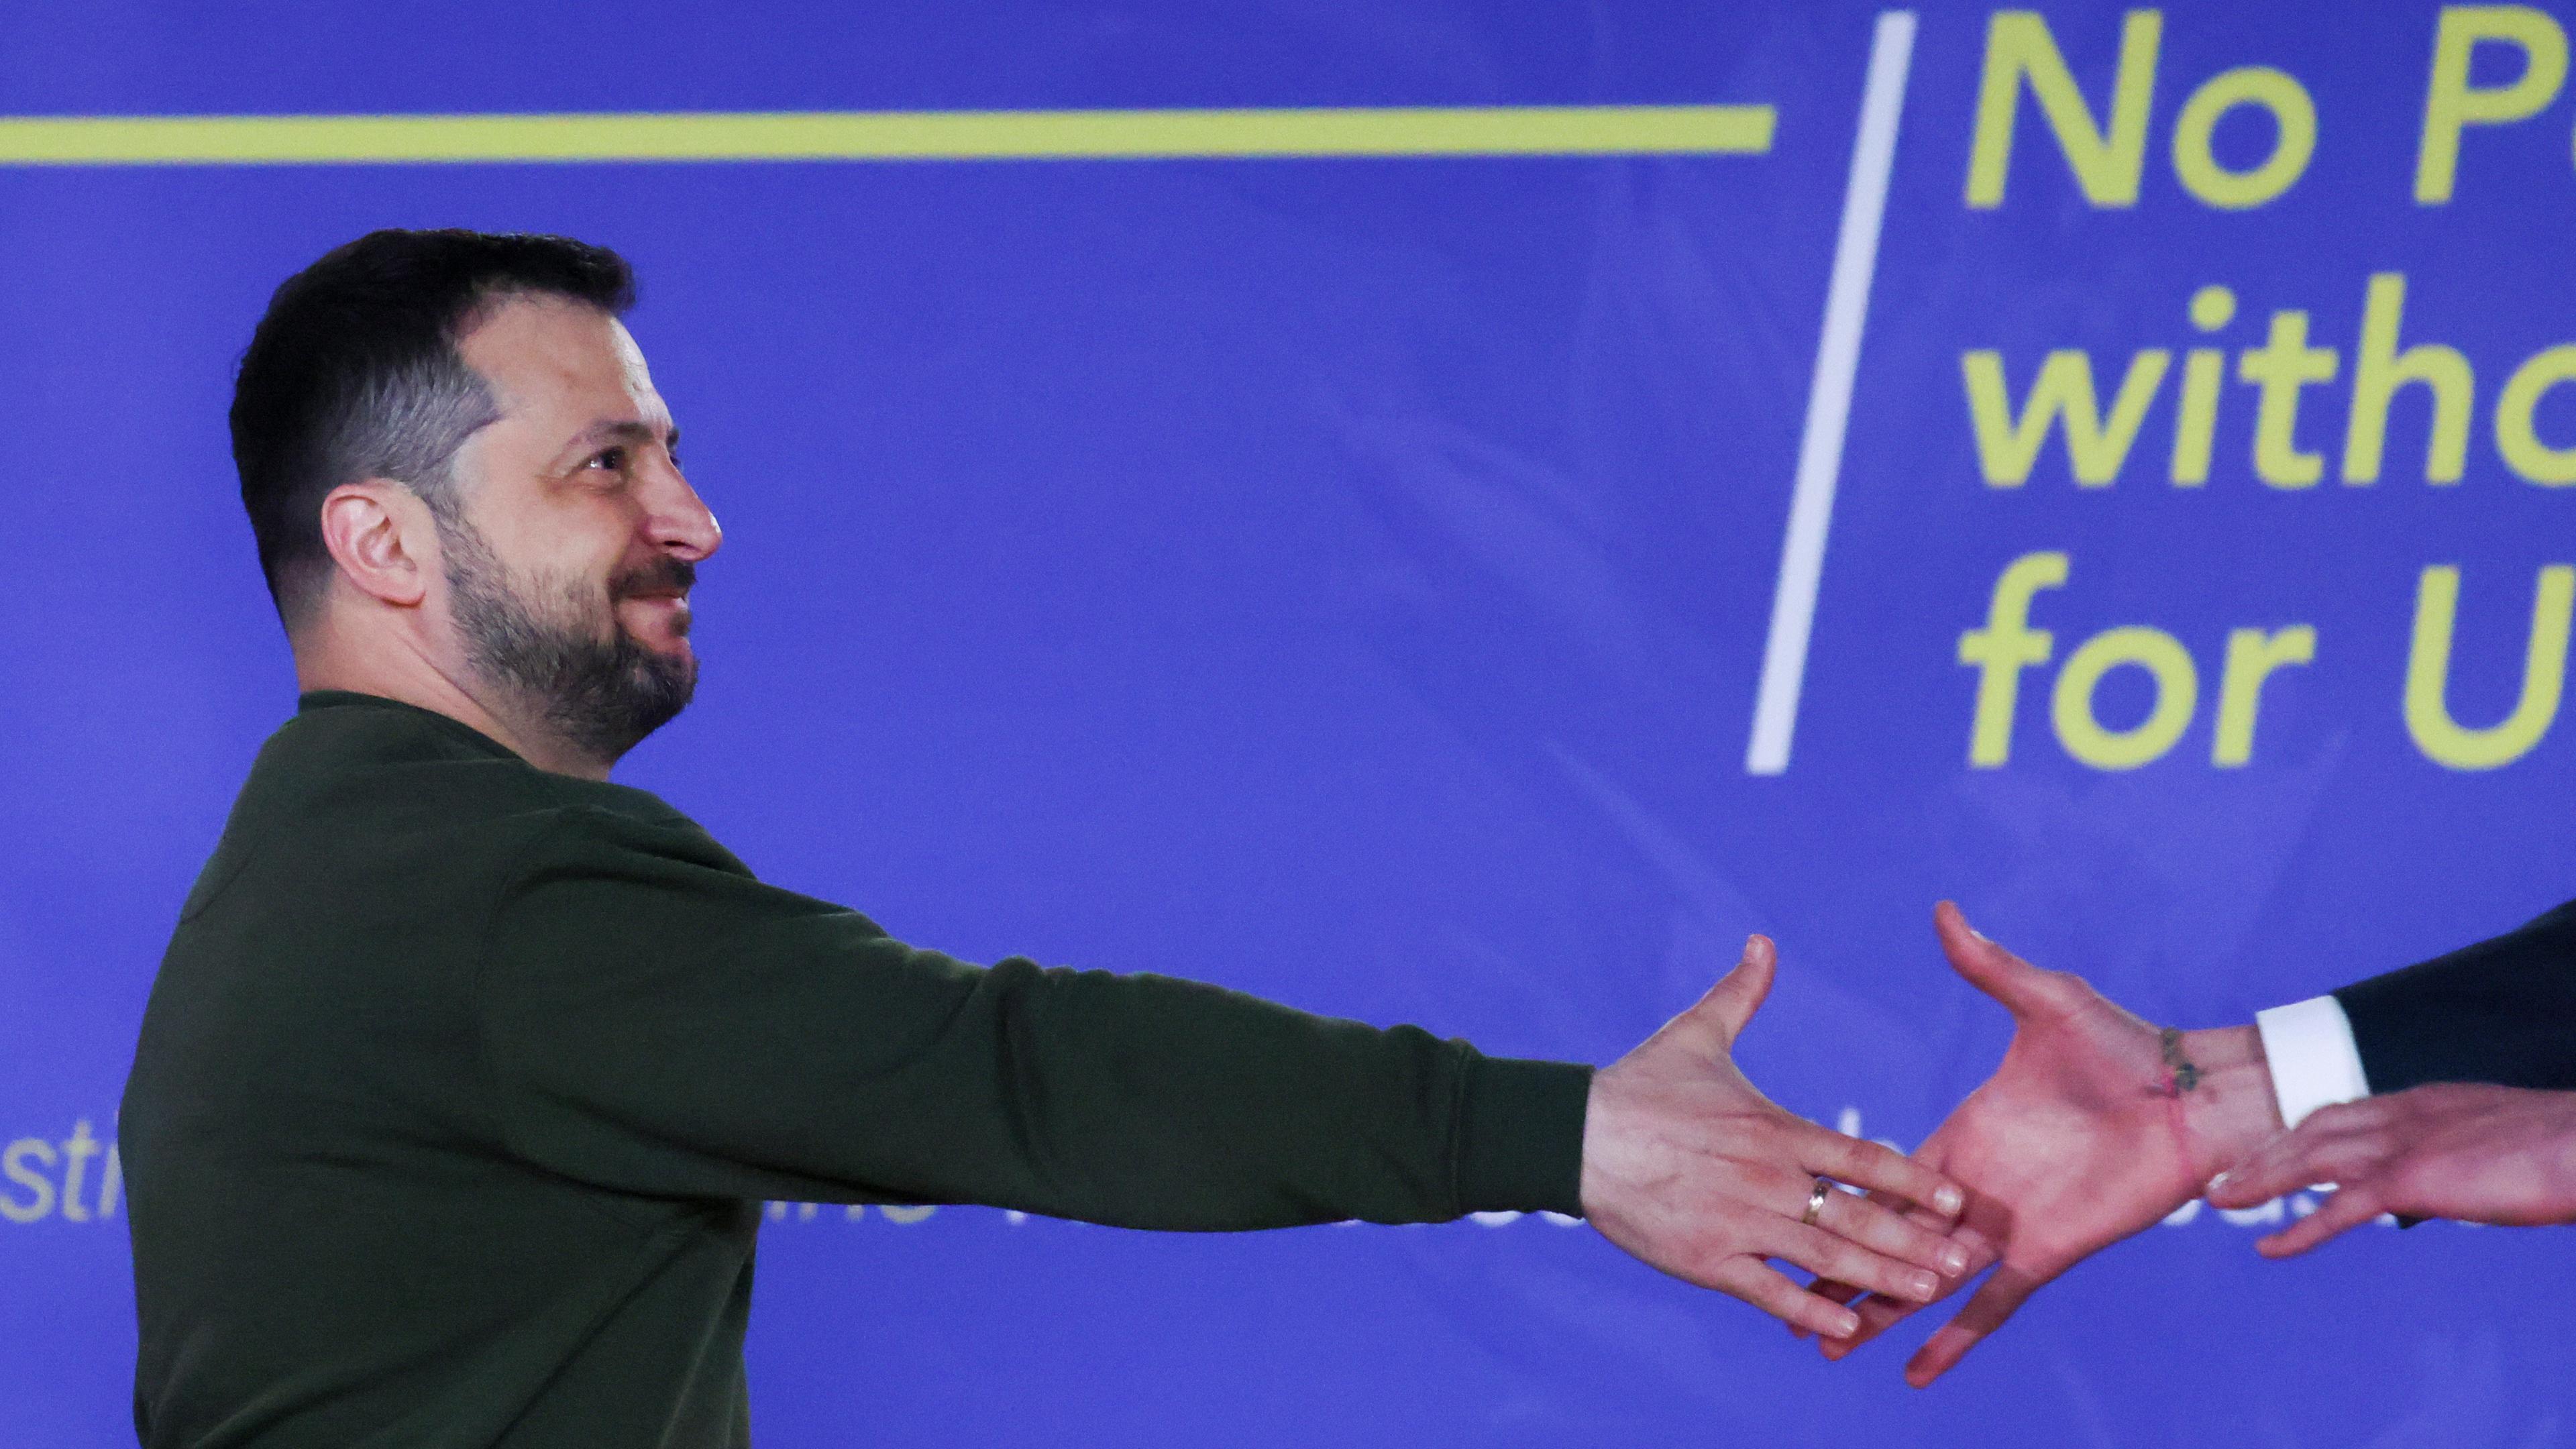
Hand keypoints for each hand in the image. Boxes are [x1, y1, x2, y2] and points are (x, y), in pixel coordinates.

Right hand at [1580, 934, 1972, 1337]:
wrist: (1575, 1136)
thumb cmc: (1638, 1085)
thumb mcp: (1696, 1034)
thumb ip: (1740, 994)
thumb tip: (1763, 941)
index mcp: (1774, 1130)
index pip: (1861, 1158)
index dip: (1912, 1179)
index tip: (1954, 1199)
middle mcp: (1767, 1180)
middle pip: (1857, 1216)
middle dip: (1916, 1242)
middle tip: (1966, 1262)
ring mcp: (1739, 1224)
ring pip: (1825, 1259)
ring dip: (1881, 1279)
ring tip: (1929, 1296)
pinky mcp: (1707, 1261)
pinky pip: (1769, 1293)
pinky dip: (1810, 1313)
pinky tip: (1848, 1330)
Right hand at [1810, 903, 2280, 1384]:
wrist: (2196, 1098)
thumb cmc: (2127, 1045)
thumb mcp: (2047, 1002)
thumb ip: (1989, 968)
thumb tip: (1945, 910)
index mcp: (1962, 1133)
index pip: (1883, 1174)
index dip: (1833, 1197)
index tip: (1779, 1213)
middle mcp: (1974, 1188)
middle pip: (1887, 1238)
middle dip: (1837, 1269)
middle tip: (1783, 1303)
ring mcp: (2006, 1226)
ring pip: (1923, 1281)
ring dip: (1875, 1313)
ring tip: (1823, 1349)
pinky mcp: (2045, 1253)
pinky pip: (1992, 1307)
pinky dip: (1955, 1341)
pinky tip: (1917, 1375)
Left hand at [2208, 1082, 2575, 1254]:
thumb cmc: (2557, 1146)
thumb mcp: (2493, 1139)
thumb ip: (2461, 1150)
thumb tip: (2455, 1171)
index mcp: (2421, 1102)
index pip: (2341, 1112)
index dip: (2299, 1132)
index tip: (2269, 1148)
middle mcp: (2400, 1113)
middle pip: (2309, 1129)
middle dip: (2262, 1151)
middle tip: (2224, 1175)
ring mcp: (2401, 1143)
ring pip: (2307, 1158)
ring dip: (2258, 1179)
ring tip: (2219, 1200)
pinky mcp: (2410, 1178)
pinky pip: (2338, 1208)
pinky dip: (2298, 1230)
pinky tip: (2268, 1249)